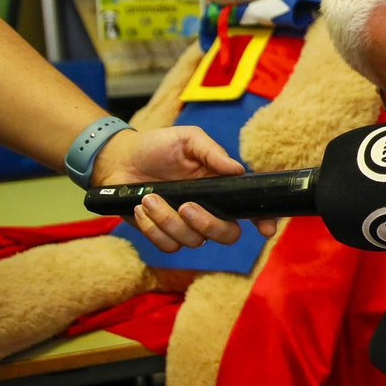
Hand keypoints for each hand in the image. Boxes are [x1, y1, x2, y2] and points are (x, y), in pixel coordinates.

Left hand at [92, 127, 278, 250]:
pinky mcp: (163, 235)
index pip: (249, 208)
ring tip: (149, 198)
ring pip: (193, 241)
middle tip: (185, 205)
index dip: (263, 220)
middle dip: (207, 224)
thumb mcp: (187, 140)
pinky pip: (168, 245)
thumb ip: (212, 153)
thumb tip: (238, 170)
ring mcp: (186, 226)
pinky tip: (140, 208)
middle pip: (226, 234)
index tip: (265, 228)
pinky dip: (152, 228)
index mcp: (221, 188)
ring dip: (167, 220)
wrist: (119, 160)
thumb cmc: (157, 146)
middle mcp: (209, 210)